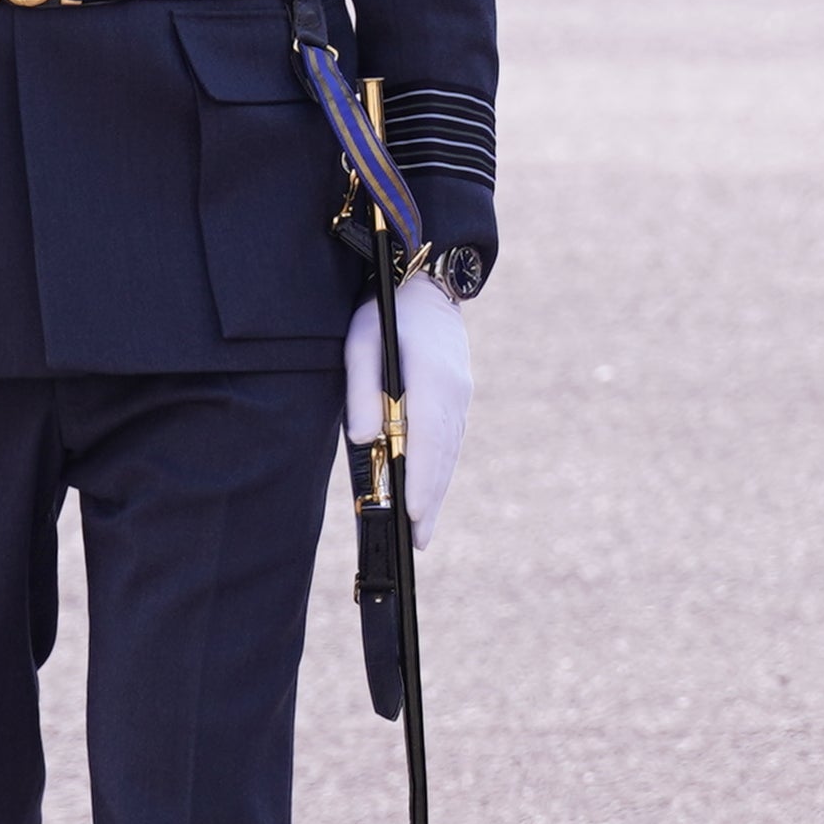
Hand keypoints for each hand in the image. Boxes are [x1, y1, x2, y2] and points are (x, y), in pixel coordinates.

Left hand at [343, 272, 473, 548]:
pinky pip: (453, 439)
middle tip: (418, 540)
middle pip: (444, 454)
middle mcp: (455, 392)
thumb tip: (364, 437)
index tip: (412, 513)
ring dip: (439, 489)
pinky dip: (443, 469)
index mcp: (432, 379)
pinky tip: (433, 489)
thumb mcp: (361, 343)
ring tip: (425, 528)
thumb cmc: (385, 313)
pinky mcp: (460, 395)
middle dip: (432, 499)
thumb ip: (361, 391)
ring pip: (452, 450)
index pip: (427, 439)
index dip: (421, 479)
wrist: (425, 283)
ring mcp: (462, 394)